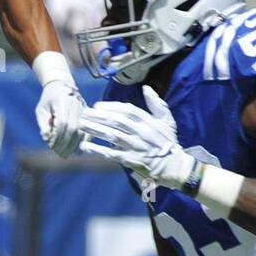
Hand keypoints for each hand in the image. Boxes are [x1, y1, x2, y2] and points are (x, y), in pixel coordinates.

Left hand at [36, 76, 85, 157]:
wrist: (61, 86)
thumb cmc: (48, 100)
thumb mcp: (41, 110)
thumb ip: (43, 124)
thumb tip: (46, 138)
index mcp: (62, 101)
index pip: (62, 123)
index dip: (57, 137)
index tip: (51, 145)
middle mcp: (75, 104)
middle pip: (73, 128)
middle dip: (65, 144)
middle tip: (58, 153)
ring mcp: (83, 109)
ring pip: (82, 131)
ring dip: (74, 146)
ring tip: (65, 154)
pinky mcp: (88, 114)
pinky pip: (88, 130)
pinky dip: (83, 142)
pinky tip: (76, 150)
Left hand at [80, 85, 197, 188]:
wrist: (174, 166)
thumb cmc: (168, 143)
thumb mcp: (167, 121)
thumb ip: (157, 104)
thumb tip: (146, 88)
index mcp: (148, 122)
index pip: (127, 110)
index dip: (111, 106)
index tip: (97, 106)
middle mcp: (141, 133)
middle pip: (116, 121)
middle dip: (98, 116)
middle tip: (85, 113)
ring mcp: (135, 147)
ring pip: (111, 135)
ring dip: (95, 129)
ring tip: (82, 125)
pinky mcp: (131, 160)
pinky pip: (111, 154)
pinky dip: (98, 150)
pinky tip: (86, 146)